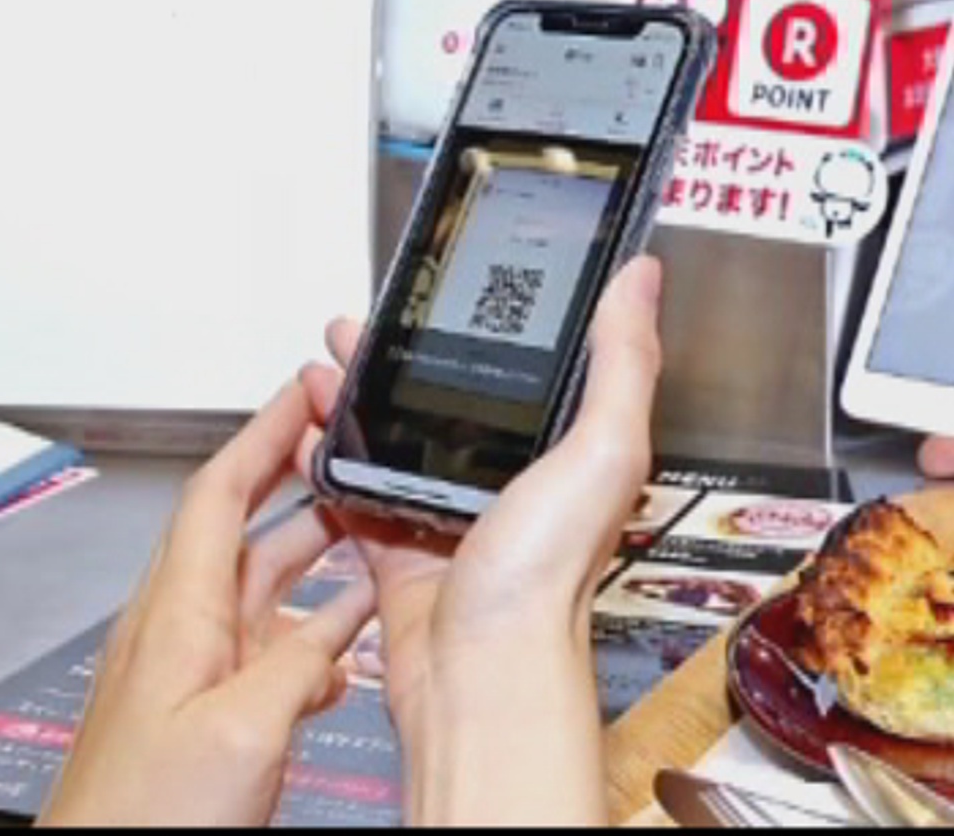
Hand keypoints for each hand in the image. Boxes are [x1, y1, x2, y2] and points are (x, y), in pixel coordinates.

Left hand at [42, 385, 374, 826]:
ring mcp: (193, 674)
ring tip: (371, 521)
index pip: (220, 490)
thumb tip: (350, 612)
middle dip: (301, 476)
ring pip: (263, 588)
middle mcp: (181, 633)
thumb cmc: (146, 819)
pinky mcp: (208, 713)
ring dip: (316, 551)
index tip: (308, 388)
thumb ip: (301, 657)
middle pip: (246, 527)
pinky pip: (269, 648)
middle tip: (352, 439)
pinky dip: (316, 627)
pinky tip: (352, 638)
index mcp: (178, 616)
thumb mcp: (244, 726)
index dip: (266, 430)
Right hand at [294, 256, 664, 826]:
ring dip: (361, 399)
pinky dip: (332, 460)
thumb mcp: (602, 449)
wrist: (478, 673)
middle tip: (370, 324)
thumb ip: (623, 362)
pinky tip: (311, 430)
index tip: (463, 287)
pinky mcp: (401, 550)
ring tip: (329, 362)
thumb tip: (642, 280)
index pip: (537, 372)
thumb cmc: (547, 580)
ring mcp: (452, 516)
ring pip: (399, 441)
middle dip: (408, 359)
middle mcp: (514, 483)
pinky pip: (359, 493)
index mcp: (571, 454)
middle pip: (454, 402)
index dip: (497, 326)